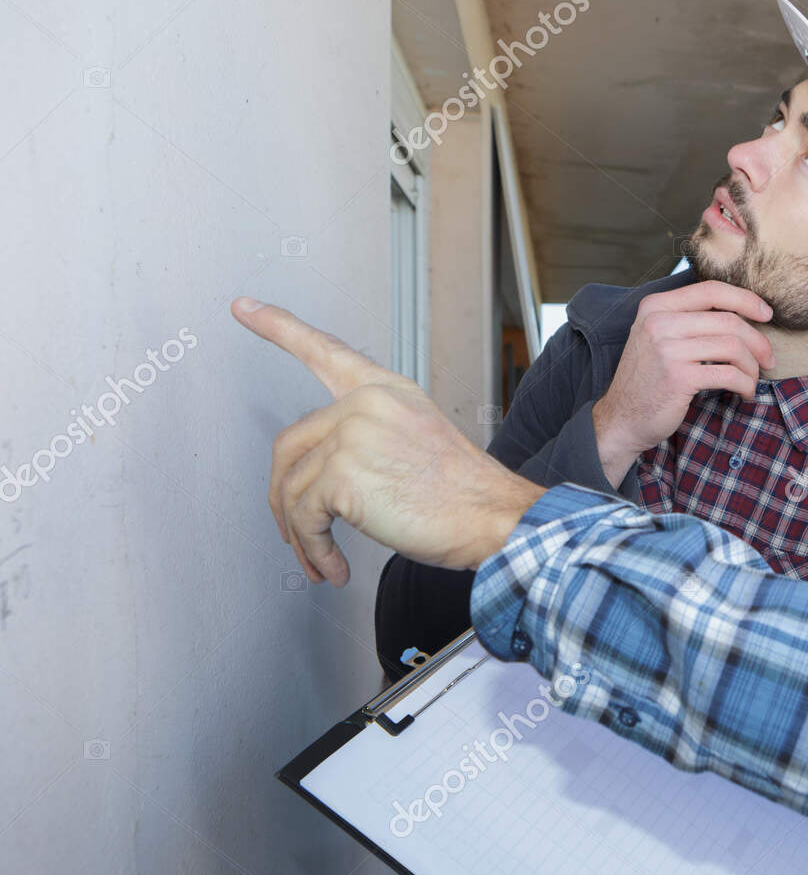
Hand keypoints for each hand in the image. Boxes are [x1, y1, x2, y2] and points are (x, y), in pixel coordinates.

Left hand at [232, 297, 544, 585]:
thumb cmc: (466, 493)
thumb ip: (372, 437)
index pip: (325, 351)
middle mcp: (365, 405)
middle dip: (286, 497)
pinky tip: (332, 566)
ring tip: (321, 560)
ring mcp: (352, 436)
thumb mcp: (420, 441)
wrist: (495, 517)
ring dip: (300, 534)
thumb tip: (324, 472)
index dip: (279, 327)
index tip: (245, 308)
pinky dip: (312, 549)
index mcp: (386, 391)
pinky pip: (304, 518)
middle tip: (297, 532)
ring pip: (292, 488)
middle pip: (290, 445)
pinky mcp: (342, 476)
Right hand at [590, 281, 774, 484]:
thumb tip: (741, 311)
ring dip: (752, 367)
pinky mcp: (678, 377)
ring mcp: (667, 349)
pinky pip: (728, 375)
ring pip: (733, 347)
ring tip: (753, 380)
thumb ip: (688, 319)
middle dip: (758, 341)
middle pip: (728, 321)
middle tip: (769, 359)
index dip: (746, 299)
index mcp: (656, 306)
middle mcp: (659, 322)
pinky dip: (745, 385)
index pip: (711, 290)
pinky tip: (745, 393)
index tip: (767, 314)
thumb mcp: (658, 338)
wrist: (621, 419)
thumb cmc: (648, 380)